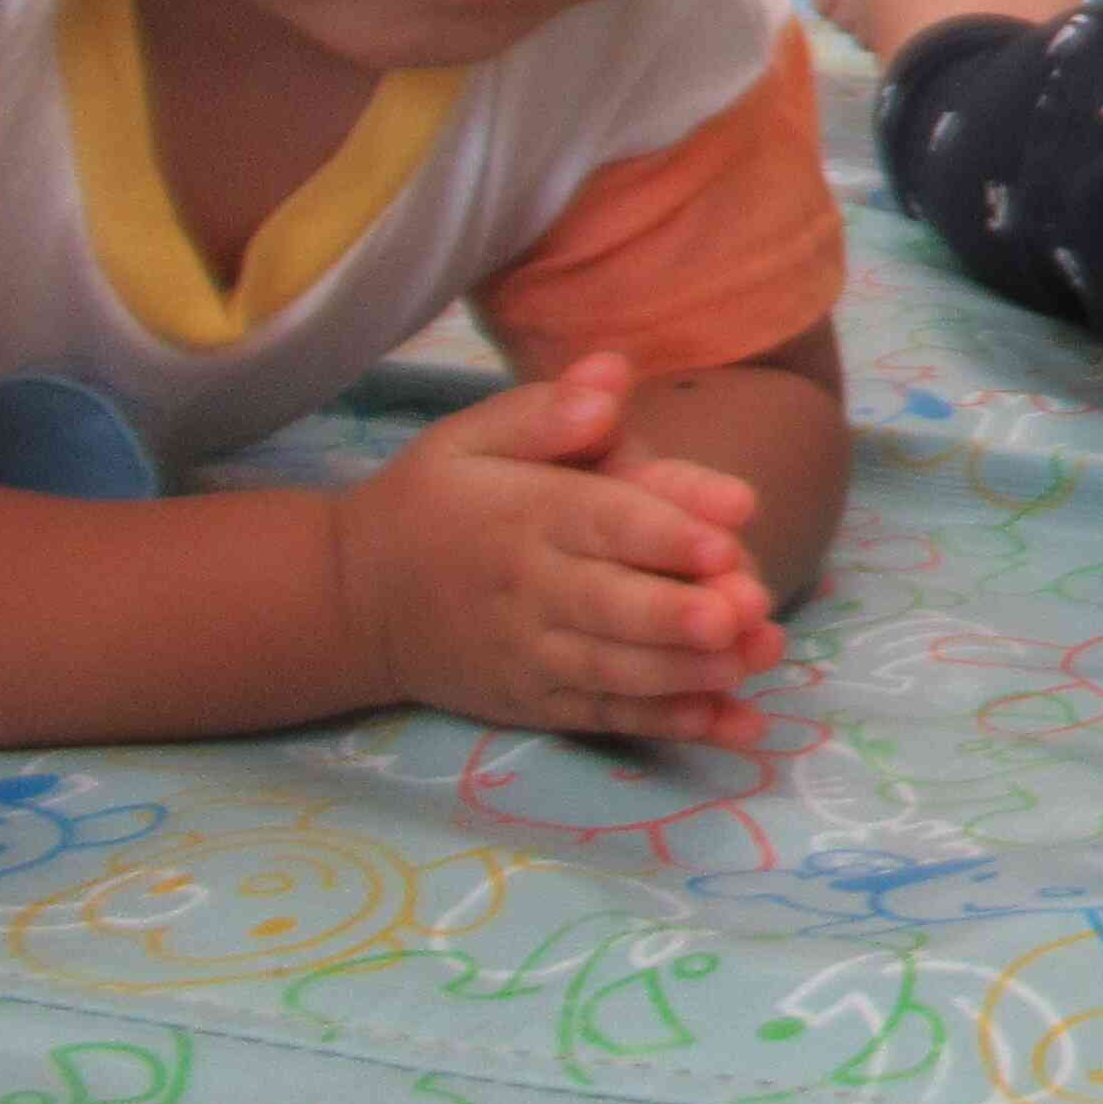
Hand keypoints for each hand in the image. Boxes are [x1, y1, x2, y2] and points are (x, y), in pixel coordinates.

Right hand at [331, 354, 782, 746]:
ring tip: (751, 659)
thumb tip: (611, 377)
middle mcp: (532, 592)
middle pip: (612, 605)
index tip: (728, 535)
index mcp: (525, 516)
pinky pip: (609, 719)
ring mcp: (534, 656)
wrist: (350, 602)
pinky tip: (734, 725)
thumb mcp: (469, 438)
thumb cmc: (432, 503)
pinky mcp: (539, 704)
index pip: (602, 521)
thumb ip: (545, 410)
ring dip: (688, 672)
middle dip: (678, 612)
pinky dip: (672, 725)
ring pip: (616, 671)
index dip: (665, 529)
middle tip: (744, 611)